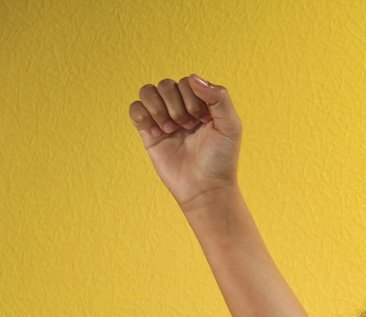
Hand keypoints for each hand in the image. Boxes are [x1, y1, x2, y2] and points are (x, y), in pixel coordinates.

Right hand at [128, 75, 242, 209]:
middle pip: (166, 84)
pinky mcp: (147, 131)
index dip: (193, 98)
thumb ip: (219, 97)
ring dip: (159, 109)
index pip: (187, 81)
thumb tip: (192, 78)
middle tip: (188, 127)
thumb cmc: (221, 159)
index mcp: (201, 103)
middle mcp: (181, 107)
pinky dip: (143, 116)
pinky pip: (134, 108)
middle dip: (177, 106)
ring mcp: (163, 118)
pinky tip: (157, 133)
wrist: (205, 188)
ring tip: (171, 130)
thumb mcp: (231, 126)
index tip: (203, 120)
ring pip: (147, 91)